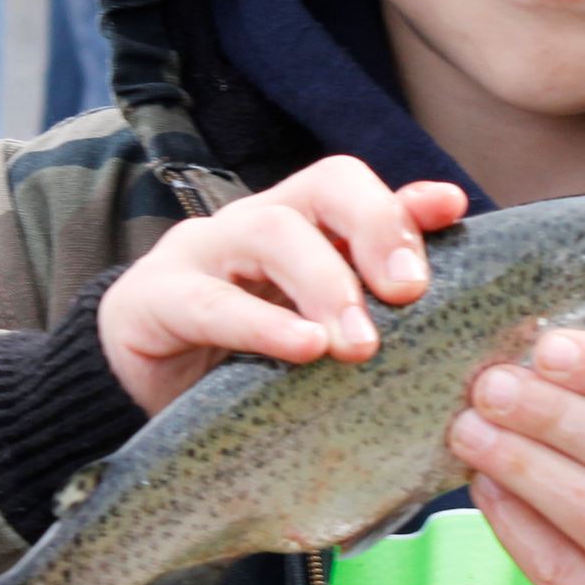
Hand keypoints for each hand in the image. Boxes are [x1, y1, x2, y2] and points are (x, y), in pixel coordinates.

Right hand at [99, 156, 468, 415]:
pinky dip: (262, 324)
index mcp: (294, 225)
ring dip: (325, 284)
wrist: (133, 400)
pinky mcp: (151, 300)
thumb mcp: (312, 329)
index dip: (400, 200)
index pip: (349, 185)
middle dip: (374, 230)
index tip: (451, 213)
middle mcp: (250, 224)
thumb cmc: (238, 361)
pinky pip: (210, 301)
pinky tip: (301, 349)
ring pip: (270, 232)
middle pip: (321, 186)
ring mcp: (197, 255)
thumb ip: (368, 287)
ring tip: (359, 344)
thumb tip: (442, 233)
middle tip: (408, 296)